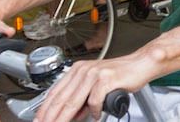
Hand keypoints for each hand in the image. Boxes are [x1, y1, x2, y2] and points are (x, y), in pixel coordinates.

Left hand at [35, 54, 154, 121]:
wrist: (140, 64)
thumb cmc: (119, 74)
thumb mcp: (95, 84)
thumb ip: (81, 98)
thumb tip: (70, 115)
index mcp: (77, 69)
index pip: (56, 92)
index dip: (45, 109)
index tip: (39, 119)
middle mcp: (84, 70)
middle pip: (62, 98)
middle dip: (51, 116)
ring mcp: (95, 74)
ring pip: (74, 101)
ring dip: (65, 118)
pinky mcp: (106, 79)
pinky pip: (95, 101)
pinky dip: (94, 112)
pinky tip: (96, 116)